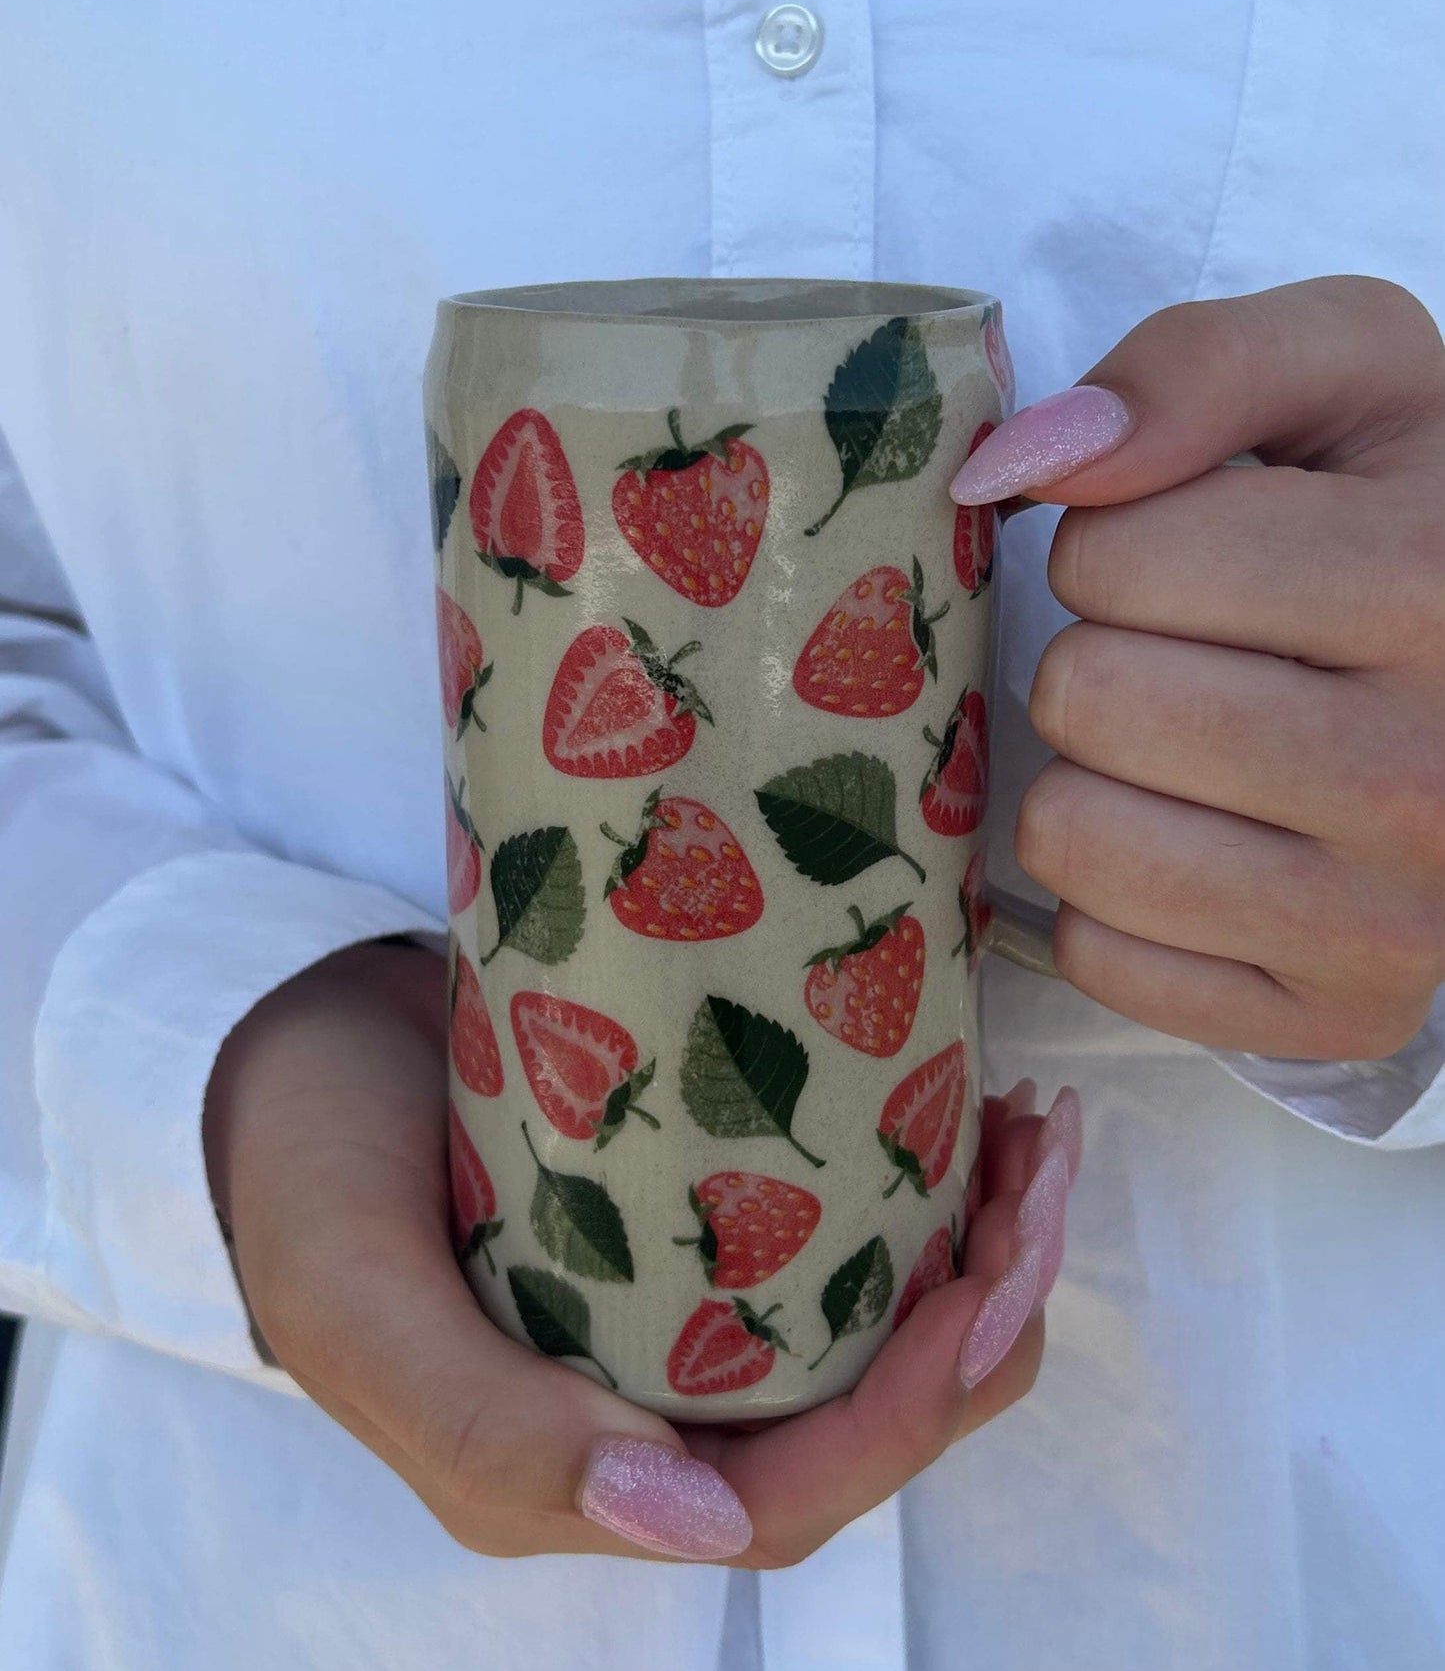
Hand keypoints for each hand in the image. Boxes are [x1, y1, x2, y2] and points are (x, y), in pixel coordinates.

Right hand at [204, 939, 1077, 1566]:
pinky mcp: (702, 1216)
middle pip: (867, 1410)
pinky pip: (841, 1232)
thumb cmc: (307, 1178)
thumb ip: (496, 1432)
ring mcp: (686, 1309)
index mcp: (584, 1470)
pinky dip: (922, 1183)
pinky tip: (961, 1102)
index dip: (911, 1411)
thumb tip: (697, 1522)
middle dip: (984, 1312)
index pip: (793, 1492)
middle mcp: (656, 1405)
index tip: (984, 1279)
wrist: (287, 1047)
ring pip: (873, 1322)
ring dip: (979, 1245)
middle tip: (1044, 1174)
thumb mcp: (359, 1307)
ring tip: (1031, 1133)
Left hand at [951, 275, 1444, 1060]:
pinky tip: (1205, 839)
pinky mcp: (1344, 1015)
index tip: (1199, 550)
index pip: (1111, 557)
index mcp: (1431, 585)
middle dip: (1104, 653)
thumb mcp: (1352, 374)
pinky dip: (1116, 895)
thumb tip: (1015, 466)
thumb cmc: (1420, 510)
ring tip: (1193, 743)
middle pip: (1083, 698)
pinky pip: (1102, 957)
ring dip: (1095, 776)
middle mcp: (1429, 778)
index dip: (1122, 538)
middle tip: (1198, 652)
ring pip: (1074, 839)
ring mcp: (1396, 923)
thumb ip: (1195, 368)